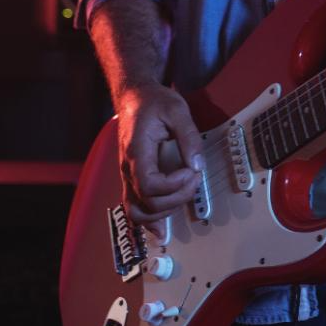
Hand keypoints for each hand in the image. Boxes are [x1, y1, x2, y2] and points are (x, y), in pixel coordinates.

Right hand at [115, 82, 204, 235]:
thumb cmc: (153, 101)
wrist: (134, 96)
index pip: (149, 184)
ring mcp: (128, 176)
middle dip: (177, 197)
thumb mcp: (177, 110)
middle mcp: (127, 168)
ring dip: (164, 212)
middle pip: (147, 202)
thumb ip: (189, 137)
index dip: (173, 185)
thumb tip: (197, 165)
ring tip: (183, 195)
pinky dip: (149, 220)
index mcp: (137, 151)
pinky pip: (135, 206)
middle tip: (194, 178)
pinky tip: (162, 229)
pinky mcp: (133, 179)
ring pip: (137, 211)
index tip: (190, 171)